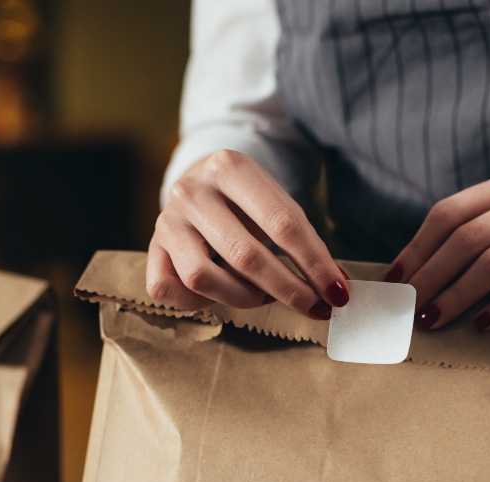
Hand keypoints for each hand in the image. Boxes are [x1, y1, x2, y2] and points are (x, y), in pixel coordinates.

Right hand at [147, 150, 348, 319]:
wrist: (199, 185)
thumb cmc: (248, 202)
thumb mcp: (276, 203)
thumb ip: (302, 238)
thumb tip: (334, 284)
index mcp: (230, 167)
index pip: (282, 223)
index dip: (314, 263)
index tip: (337, 292)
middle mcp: (192, 191)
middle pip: (246, 255)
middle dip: (289, 289)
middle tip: (315, 307)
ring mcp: (167, 221)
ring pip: (204, 278)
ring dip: (245, 298)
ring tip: (264, 295)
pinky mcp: (151, 249)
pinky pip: (170, 290)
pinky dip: (197, 303)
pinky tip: (219, 295)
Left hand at [388, 165, 489, 330]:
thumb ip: (477, 238)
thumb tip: (409, 275)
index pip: (452, 211)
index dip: (418, 248)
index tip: (395, 280)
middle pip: (470, 236)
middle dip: (433, 276)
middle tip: (412, 308)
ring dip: (460, 295)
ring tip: (436, 320)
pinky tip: (482, 325)